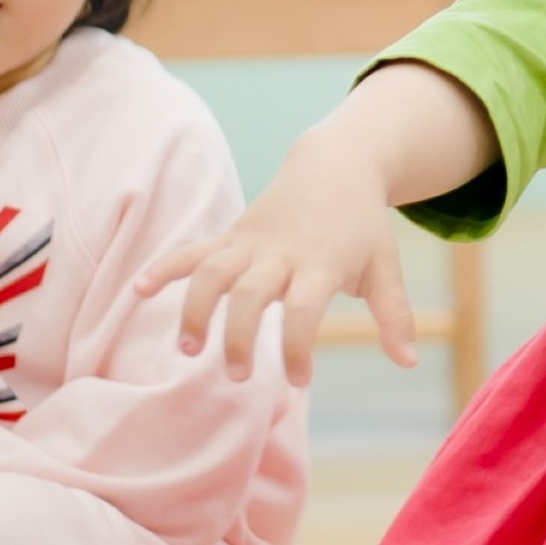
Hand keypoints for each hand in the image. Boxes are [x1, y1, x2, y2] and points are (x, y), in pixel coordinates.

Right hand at [135, 132, 415, 385]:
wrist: (337, 164)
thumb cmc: (362, 225)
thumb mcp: (385, 266)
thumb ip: (395, 314)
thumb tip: (407, 362)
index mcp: (320, 263)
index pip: (303, 308)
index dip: (296, 346)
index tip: (299, 379)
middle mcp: (281, 253)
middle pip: (248, 293)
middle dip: (237, 336)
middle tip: (237, 375)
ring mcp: (250, 243)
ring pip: (212, 272)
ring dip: (194, 309)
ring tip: (185, 350)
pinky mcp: (232, 237)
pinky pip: (192, 250)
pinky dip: (164, 267)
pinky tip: (138, 291)